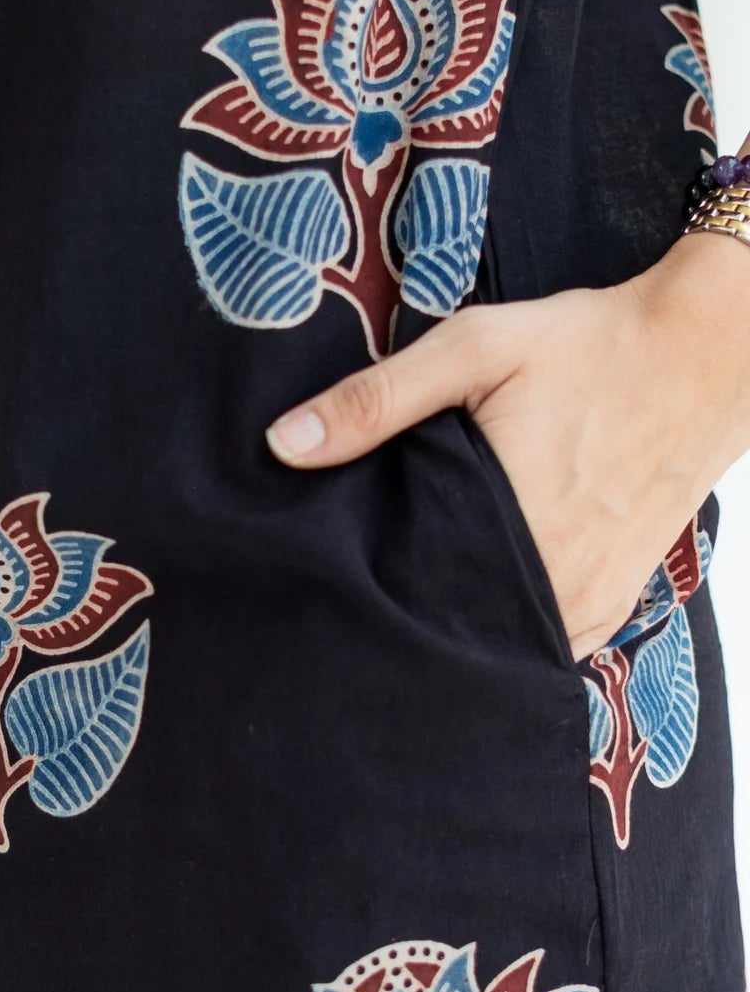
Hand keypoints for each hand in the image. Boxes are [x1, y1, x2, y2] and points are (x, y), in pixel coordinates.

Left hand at [266, 232, 749, 660]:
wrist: (708, 355)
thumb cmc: (588, 346)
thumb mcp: (475, 350)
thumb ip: (377, 399)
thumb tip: (283, 445)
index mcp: (508, 527)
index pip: (405, 599)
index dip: (359, 595)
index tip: (322, 582)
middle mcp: (552, 584)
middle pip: (448, 630)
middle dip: (400, 614)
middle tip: (353, 591)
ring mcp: (589, 603)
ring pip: (497, 645)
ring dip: (454, 626)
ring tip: (408, 594)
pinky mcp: (615, 604)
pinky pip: (545, 644)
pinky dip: (506, 628)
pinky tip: (473, 598)